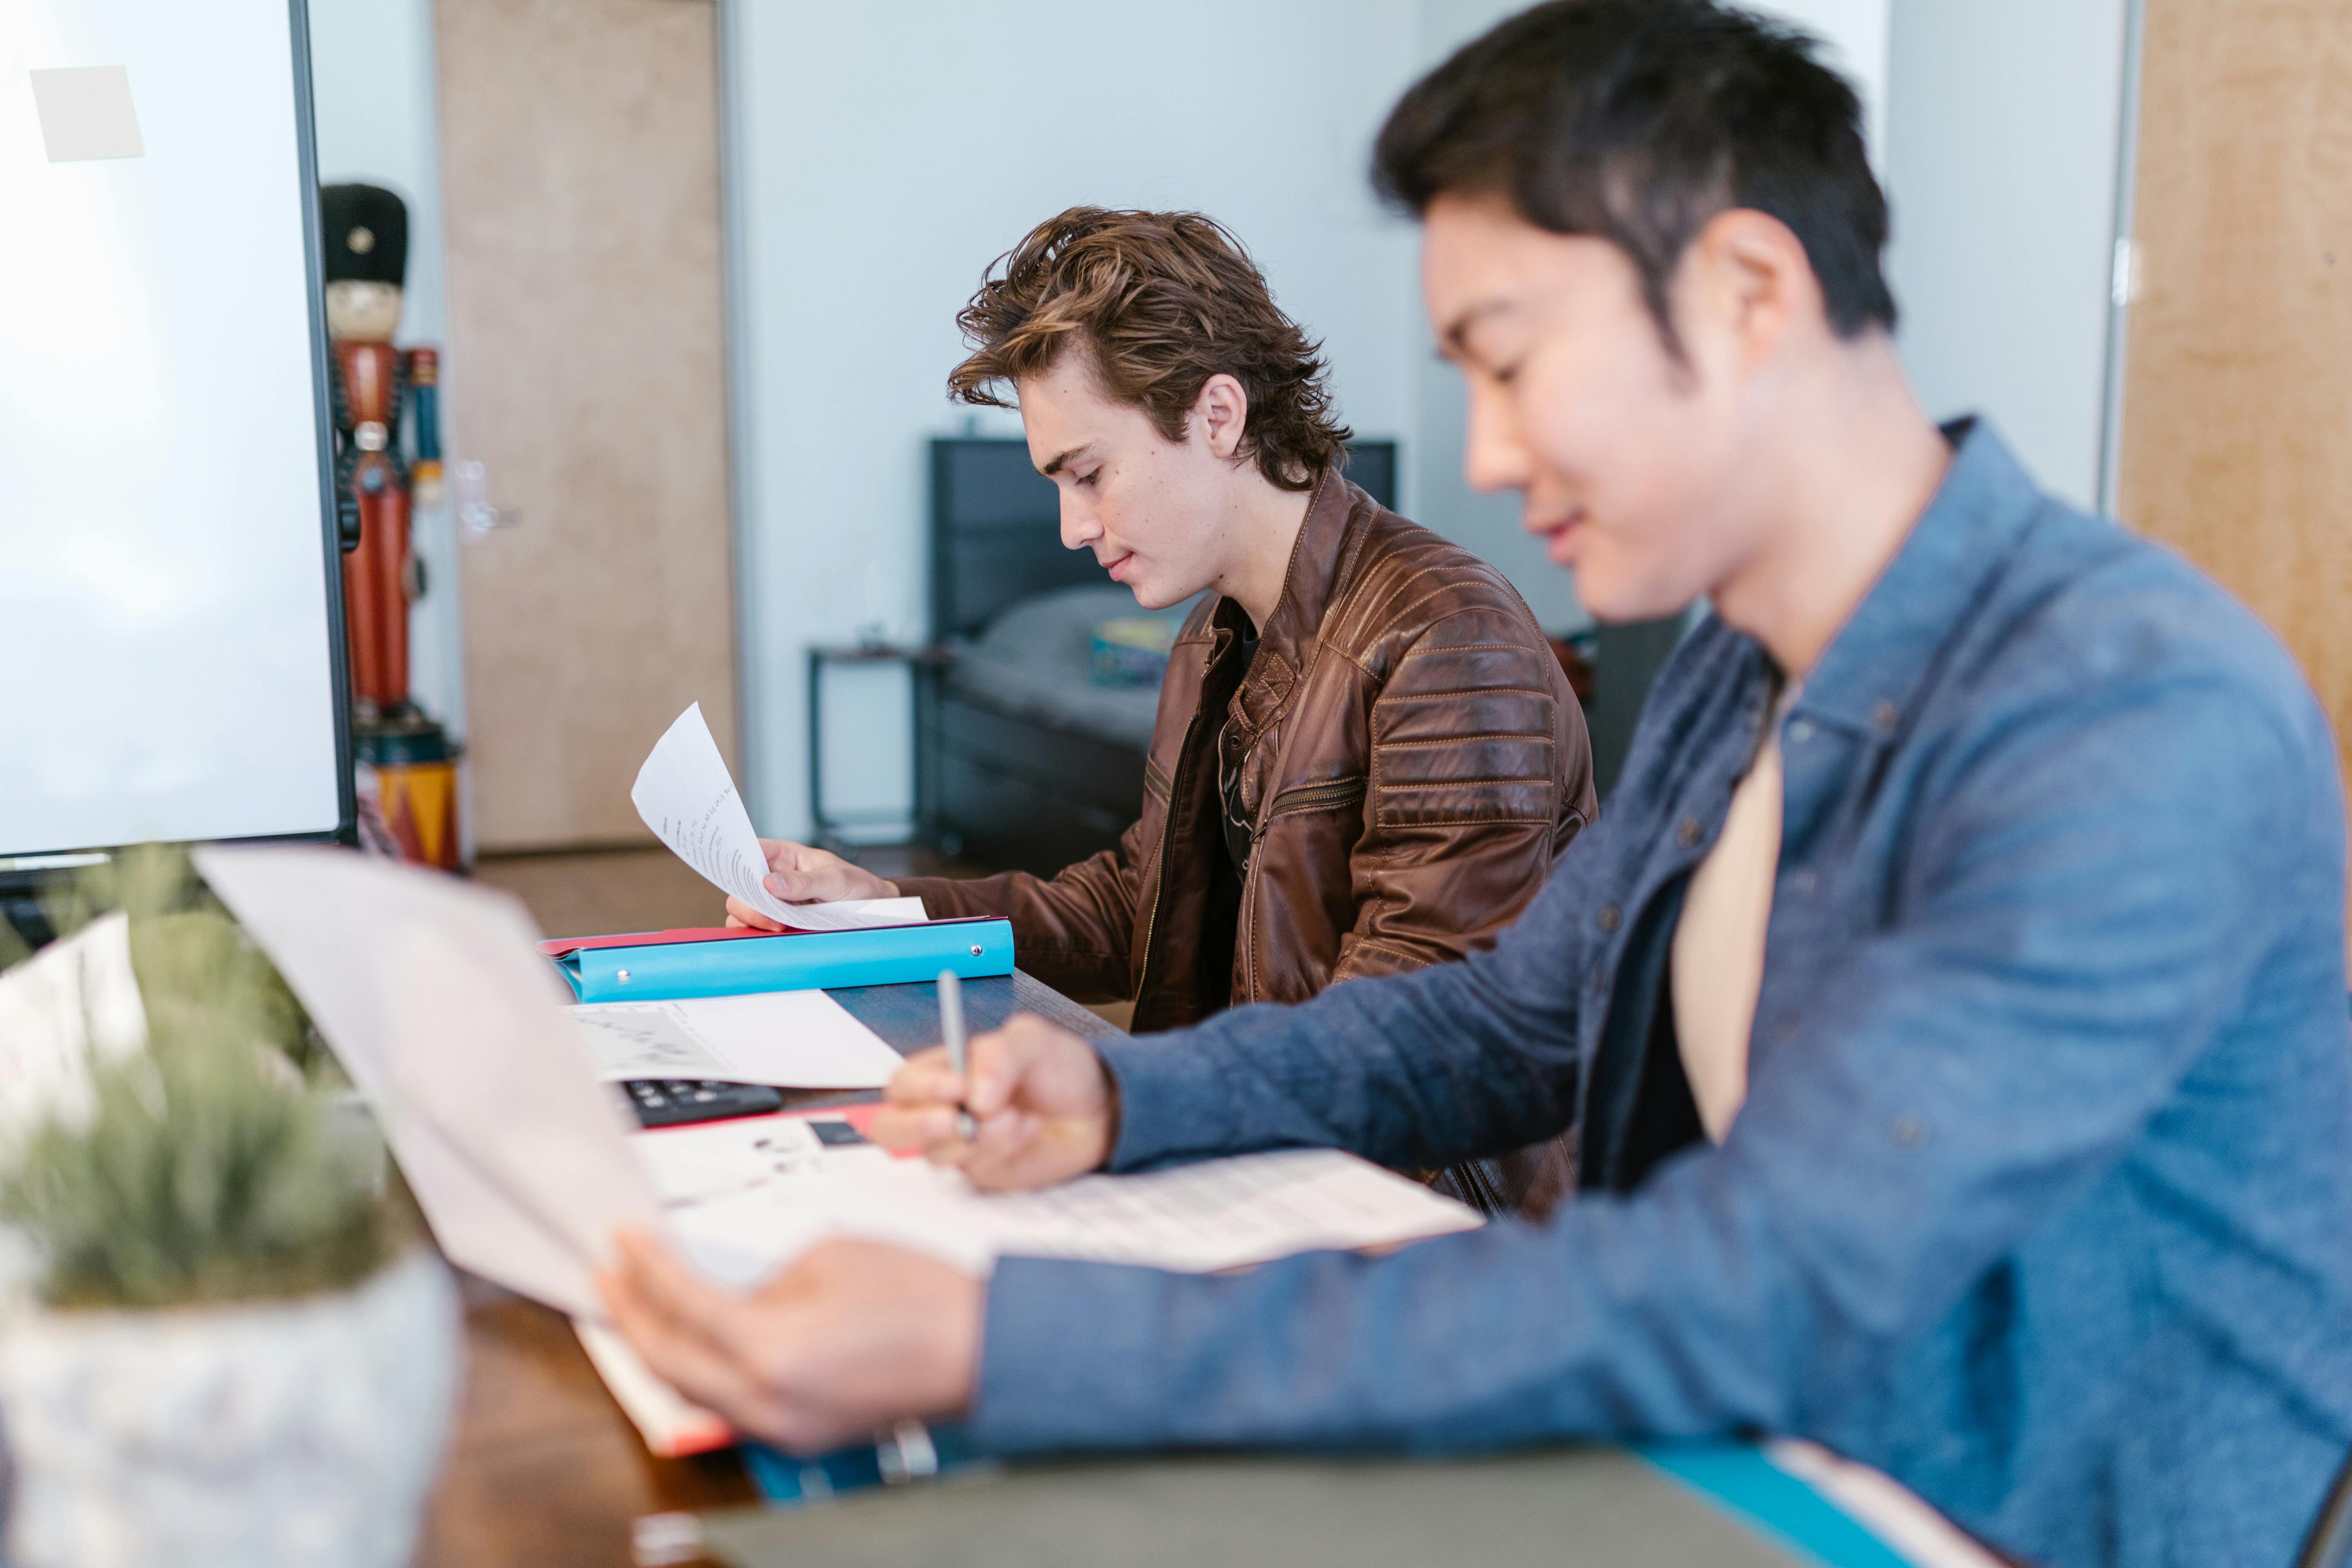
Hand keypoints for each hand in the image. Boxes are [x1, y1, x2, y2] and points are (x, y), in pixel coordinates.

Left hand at [598, 1231, 981, 1454]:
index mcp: (772, 1352)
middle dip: (631, 1315)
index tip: (625, 1240)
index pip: (682, 1307)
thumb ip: (763, 1275)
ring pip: (692, 1391)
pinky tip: (698, 1337)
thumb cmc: (921, 1298)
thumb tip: (732, 1292)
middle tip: (610, 1275)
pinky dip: (704, 1368)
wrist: (979, 1347)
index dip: (644, 1268)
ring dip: (661, 1346)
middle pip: (668, 1363)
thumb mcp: (827, 1255)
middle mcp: (768, 1402)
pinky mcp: (800, 1433)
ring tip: (640, 1303)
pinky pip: (730, 1403)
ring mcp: (783, 1427)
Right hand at [724, 838, 898, 929]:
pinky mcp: (776, 924)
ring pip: (741, 909)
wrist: (872, 911)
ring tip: (779, 927)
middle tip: (771, 916)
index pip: (749, 849)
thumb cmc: (856, 886)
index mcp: (783, 856)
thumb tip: (770, 884)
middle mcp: (773, 878)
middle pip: (739, 885)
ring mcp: (772, 902)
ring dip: (751, 919)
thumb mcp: (836, 880)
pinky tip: (775, 935)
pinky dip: (755, 934)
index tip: (731, 869)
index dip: (733, 856)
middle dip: (747, 900)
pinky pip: (752, 928)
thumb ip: (804, 882)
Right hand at [871, 1013, 1116, 1189]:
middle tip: (957, 1119)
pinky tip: (1026, 1128)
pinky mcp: (982, 1172)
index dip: (920, 1087)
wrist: (1098, 1108)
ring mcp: (959, 1146)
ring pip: (933, 1155)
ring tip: (1016, 1115)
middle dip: (917, 1126)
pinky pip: (973, 1170)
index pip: (902, 1084)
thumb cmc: (1058, 1068)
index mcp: (942, 1071)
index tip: (955, 1084)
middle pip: (891, 1128)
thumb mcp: (1033, 1040)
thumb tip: (973, 1096)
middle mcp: (942, 1109)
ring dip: (975, 1136)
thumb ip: (1000, 1055)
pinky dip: (1000, 1148)